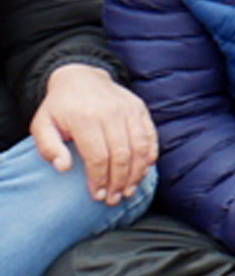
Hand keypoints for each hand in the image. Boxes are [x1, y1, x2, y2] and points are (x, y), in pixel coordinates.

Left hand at [29, 65, 155, 204]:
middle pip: (121, 155)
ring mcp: (128, 109)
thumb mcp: (42, 124)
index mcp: (85, 117)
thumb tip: (63, 167)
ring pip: (140, 148)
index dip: (99, 179)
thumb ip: (47, 147)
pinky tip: (142, 171)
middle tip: (115, 199)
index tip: (98, 195)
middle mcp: (110, 112)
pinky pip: (151, 136)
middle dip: (119, 182)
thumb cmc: (60, 107)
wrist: (81, 77)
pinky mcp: (140, 109)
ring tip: (129, 190)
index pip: (98, 156)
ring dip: (137, 173)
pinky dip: (150, 156)